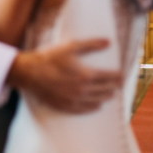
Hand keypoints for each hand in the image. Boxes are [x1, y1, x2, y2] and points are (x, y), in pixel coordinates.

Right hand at [7, 39, 122, 113]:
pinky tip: (97, 106)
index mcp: (86, 75)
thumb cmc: (49, 58)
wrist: (29, 73)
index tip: (122, 75)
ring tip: (111, 95)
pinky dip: (93, 108)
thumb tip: (108, 42)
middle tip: (119, 85)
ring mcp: (75, 100)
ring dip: (106, 97)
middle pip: (105, 90)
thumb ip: (90, 44)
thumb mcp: (70, 47)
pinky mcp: (66, 106)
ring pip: (97, 100)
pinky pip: (85, 110)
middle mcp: (83, 90)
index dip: (117, 76)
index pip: (108, 77)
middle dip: (113, 86)